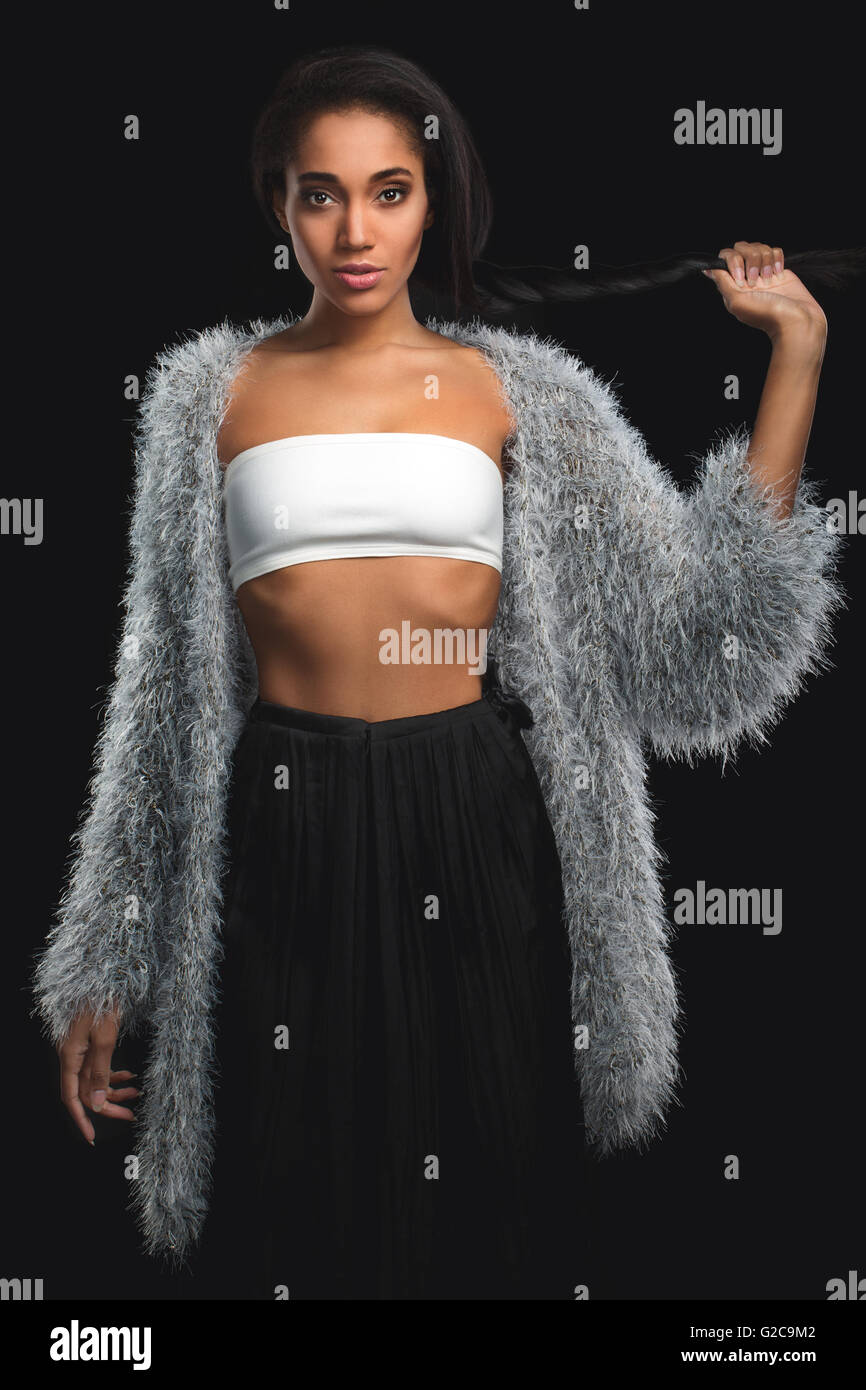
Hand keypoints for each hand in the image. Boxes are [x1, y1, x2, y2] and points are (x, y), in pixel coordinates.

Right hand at [57, 1007, 139, 1144]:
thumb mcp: (104, 1038)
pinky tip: (130, 1077)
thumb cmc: (102, 1002)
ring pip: (96, 1080)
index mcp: (70, 1057)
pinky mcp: (93, 1043)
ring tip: (137, 1093)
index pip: (71, 1097)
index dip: (81, 1118)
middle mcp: (73, 1056)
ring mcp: (82, 1050)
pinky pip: (101, 1066)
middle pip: (86, 1091)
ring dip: (115, 1089)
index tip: (92, 1136)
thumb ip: (99, 1072)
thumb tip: (95, 1103)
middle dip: (107, 1105)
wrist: (104, 977)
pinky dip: (115, 1074)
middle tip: (130, 1115)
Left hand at [702, 241, 827, 343]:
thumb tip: (708, 269)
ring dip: (765, 261)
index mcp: (733, 285)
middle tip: (756, 280)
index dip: (733, 261)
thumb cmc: (767, 315)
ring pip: (760, 247)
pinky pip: (775, 250)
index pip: (726, 257)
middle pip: (743, 248)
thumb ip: (722, 282)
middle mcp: (747, 277)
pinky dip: (777, 259)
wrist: (797, 320)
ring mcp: (763, 272)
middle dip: (751, 259)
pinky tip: (779, 273)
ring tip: (769, 279)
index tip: (741, 278)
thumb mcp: (737, 302)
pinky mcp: (779, 269)